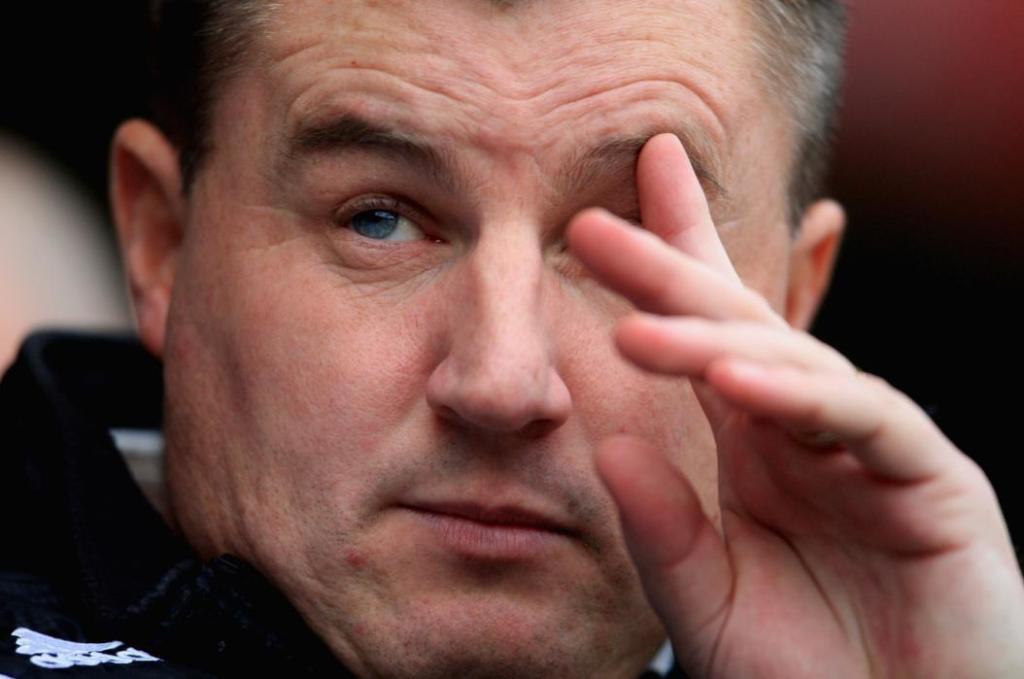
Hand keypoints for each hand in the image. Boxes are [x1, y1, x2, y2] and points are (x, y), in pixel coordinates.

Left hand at [566, 134, 1023, 677]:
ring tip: (635, 330)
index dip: (662, 270)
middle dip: (669, 268)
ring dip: (712, 342)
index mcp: (752, 445)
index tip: (599, 218)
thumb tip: (608, 449)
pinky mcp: (934, 479)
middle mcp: (806, 430)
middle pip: (735, 326)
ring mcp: (871, 446)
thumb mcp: (707, 604)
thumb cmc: (808, 675)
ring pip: (791, 364)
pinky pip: (865, 421)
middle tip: (593, 225)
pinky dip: (801, 399)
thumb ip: (662, 532)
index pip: (701, 338)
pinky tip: (737, 383)